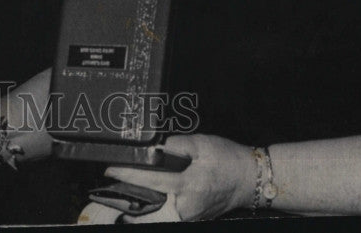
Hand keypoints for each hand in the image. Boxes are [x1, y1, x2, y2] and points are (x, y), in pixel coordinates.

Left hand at [102, 135, 253, 222]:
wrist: (250, 178)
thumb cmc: (227, 160)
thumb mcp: (201, 144)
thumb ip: (174, 145)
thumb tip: (153, 148)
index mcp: (188, 186)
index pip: (149, 180)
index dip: (127, 174)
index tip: (109, 170)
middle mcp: (186, 207)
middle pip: (149, 202)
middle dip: (128, 194)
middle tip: (110, 183)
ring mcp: (189, 215)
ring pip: (156, 210)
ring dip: (139, 201)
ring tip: (122, 188)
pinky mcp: (191, 215)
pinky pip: (166, 212)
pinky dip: (153, 204)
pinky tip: (143, 194)